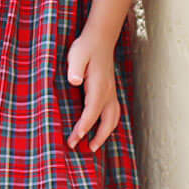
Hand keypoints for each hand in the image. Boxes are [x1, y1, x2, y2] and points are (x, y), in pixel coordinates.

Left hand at [66, 32, 119, 151]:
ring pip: (113, 118)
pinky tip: (100, 129)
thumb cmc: (85, 47)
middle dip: (98, 136)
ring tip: (94, 145)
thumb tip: (75, 81)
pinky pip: (113, 112)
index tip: (76, 138)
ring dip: (105, 133)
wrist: (100, 39)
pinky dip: (108, 124)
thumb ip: (75, 68)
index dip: (85, 126)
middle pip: (107, 120)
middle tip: (85, 149)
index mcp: (99, 85)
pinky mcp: (110, 91)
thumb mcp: (76, 54)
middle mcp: (108, 92)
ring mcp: (111, 92)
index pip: (92, 111)